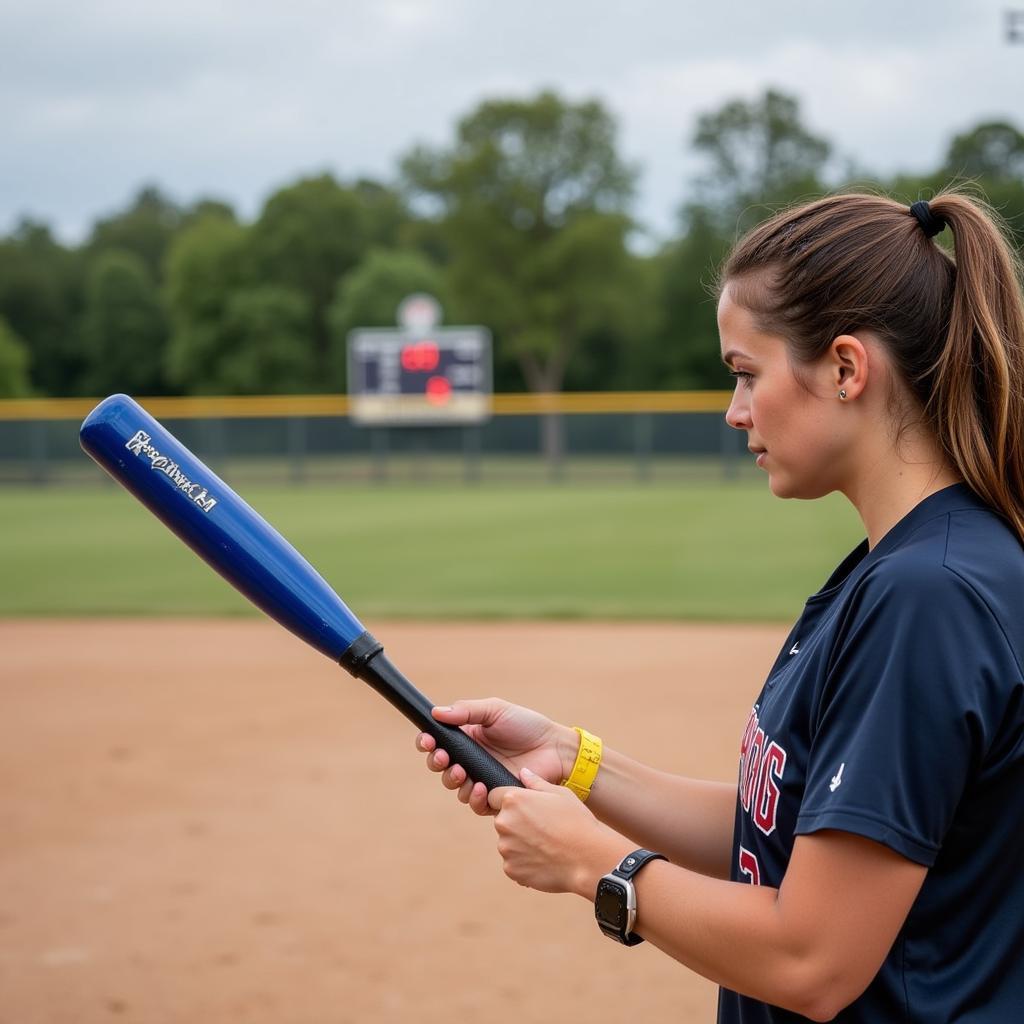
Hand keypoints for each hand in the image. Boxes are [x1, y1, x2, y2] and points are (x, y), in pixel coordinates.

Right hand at [415, 699, 577, 815]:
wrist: (554, 748)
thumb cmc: (526, 725)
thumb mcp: (495, 710)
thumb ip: (467, 710)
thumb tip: (436, 713)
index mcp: (467, 737)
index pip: (437, 742)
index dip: (427, 742)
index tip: (427, 741)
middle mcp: (470, 759)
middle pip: (440, 767)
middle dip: (436, 763)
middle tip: (442, 757)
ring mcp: (481, 778)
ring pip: (454, 787)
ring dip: (452, 780)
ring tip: (463, 772)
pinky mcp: (495, 796)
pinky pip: (475, 804)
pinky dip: (472, 798)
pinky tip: (480, 788)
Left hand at [488, 768, 629, 894]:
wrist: (588, 859)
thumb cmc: (577, 823)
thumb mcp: (560, 794)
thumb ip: (536, 783)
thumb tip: (523, 772)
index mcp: (514, 800)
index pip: (495, 796)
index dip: (511, 801)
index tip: (526, 808)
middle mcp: (504, 823)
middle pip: (503, 820)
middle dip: (517, 823)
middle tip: (543, 828)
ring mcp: (506, 848)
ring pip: (508, 843)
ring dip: (521, 844)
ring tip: (547, 845)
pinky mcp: (511, 869)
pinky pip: (514, 863)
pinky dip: (525, 862)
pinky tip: (545, 860)